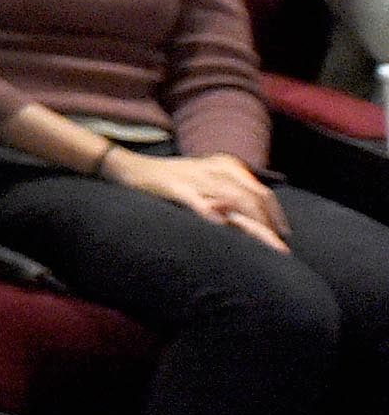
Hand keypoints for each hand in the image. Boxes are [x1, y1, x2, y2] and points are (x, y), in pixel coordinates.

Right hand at [114, 150, 290, 251]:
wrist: (131, 168)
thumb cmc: (170, 178)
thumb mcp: (204, 178)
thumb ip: (226, 192)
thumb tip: (251, 217)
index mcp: (225, 166)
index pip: (261, 191)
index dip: (275, 214)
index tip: (283, 234)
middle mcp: (214, 170)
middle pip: (253, 197)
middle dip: (270, 223)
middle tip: (279, 248)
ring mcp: (195, 179)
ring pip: (234, 199)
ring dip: (253, 224)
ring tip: (267, 245)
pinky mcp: (174, 188)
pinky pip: (196, 201)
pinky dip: (210, 212)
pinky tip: (220, 225)